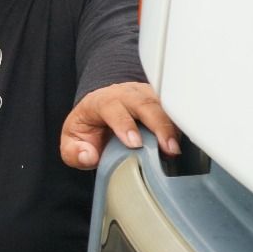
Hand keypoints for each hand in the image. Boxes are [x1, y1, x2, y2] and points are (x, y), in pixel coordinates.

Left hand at [60, 82, 179, 168]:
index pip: (113, 107)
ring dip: (171, 125)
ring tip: (175, 148)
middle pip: (144, 102)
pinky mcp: (160, 102)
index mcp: (101, 101)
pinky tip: (180, 140)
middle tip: (167, 148)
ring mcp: (145, 96)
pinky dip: (178, 123)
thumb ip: (74, 152)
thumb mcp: (72, 140)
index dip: (124, 124)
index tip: (134, 143)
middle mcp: (125, 95)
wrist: (101, 111)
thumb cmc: (89, 126)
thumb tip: (88, 157)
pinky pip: (173, 108)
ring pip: (162, 104)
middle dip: (157, 124)